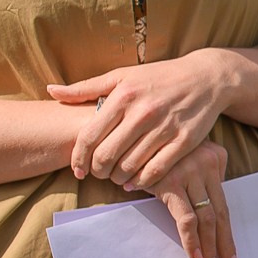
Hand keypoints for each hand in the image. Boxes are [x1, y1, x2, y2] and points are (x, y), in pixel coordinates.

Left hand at [49, 51, 240, 191]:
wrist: (207, 78)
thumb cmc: (160, 77)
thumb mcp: (122, 76)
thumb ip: (86, 87)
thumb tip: (51, 90)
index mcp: (123, 96)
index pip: (89, 136)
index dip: (79, 158)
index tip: (78, 169)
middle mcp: (143, 112)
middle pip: (107, 156)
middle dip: (97, 171)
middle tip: (99, 174)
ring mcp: (165, 127)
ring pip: (129, 166)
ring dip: (118, 178)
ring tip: (116, 177)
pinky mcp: (185, 141)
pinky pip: (156, 170)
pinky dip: (142, 181)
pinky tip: (136, 181)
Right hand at [147, 142, 234, 257]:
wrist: (129, 132)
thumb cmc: (155, 149)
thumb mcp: (185, 155)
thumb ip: (200, 176)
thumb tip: (205, 211)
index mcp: (215, 158)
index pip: (224, 203)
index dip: (228, 231)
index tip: (232, 253)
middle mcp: (208, 164)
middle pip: (220, 212)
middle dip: (225, 243)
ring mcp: (190, 172)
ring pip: (207, 217)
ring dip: (209, 246)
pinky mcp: (170, 183)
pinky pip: (185, 218)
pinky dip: (191, 239)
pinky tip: (194, 255)